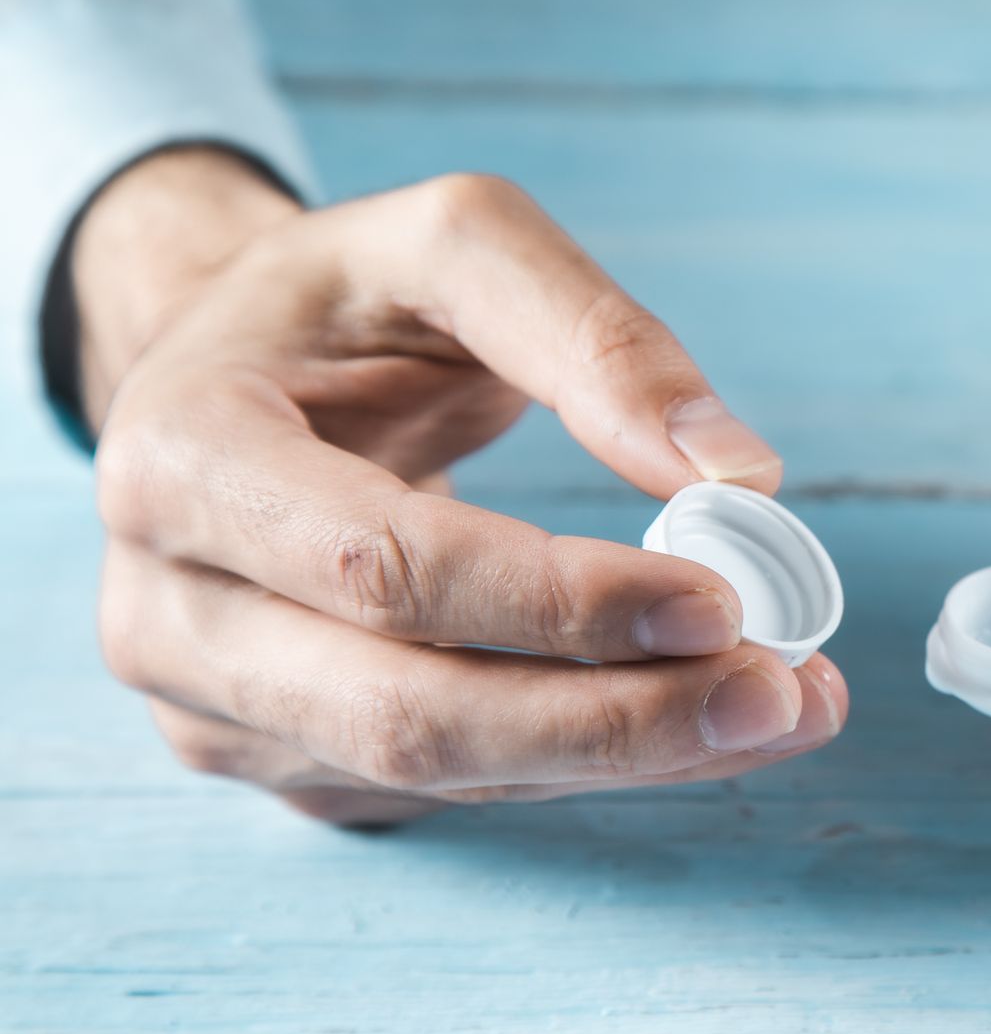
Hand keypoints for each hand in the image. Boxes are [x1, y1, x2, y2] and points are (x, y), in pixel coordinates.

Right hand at [79, 149, 846, 825]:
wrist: (229, 381)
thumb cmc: (342, 306)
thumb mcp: (453, 245)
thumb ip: (594, 336)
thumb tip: (738, 475)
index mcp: (183, 458)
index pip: (391, 569)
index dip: (561, 603)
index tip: (721, 600)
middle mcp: (166, 610)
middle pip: (408, 715)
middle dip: (614, 721)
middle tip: (777, 695)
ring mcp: (211, 705)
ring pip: (440, 772)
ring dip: (627, 755)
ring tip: (780, 709)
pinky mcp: (278, 760)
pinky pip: (449, 788)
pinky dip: (587, 761)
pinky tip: (697, 722)